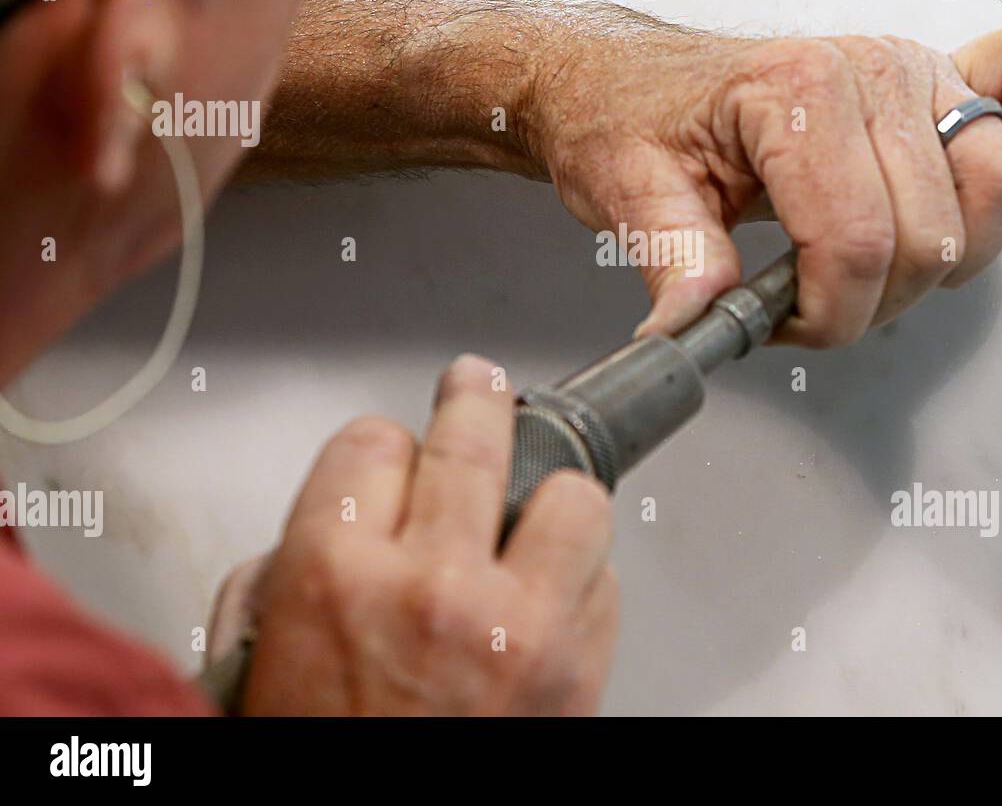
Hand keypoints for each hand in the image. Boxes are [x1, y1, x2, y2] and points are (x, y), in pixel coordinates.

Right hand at [236, 354, 617, 715]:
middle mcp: (431, 583)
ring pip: (570, 494)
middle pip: (473, 435)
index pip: (370, 440)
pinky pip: (605, 579)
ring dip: (551, 494)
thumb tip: (351, 515)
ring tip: (533, 505)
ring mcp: (516, 621)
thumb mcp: (259, 658)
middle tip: (478, 387)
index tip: (388, 455)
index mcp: (333, 574)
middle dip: (475, 399)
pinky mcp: (577, 665)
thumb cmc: (323, 751)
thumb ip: (298, 567)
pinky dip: (582, 577)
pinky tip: (551, 593)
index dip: (379, 447)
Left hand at [528, 23, 1001, 345]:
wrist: (628, 79)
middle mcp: (872, 70)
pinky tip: (988, 173)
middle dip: (874, 299)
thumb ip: (674, 263)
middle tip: (810, 302)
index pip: (856, 242)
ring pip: (995, 187)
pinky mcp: (936, 80)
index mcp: (798, 92)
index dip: (827, 314)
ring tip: (870, 264)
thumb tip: (695, 330)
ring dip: (944, 256)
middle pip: (931, 234)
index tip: (781, 324)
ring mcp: (914, 71)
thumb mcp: (629, 192)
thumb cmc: (631, 121)